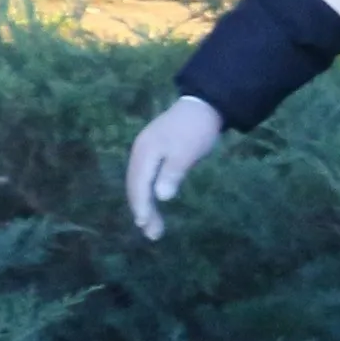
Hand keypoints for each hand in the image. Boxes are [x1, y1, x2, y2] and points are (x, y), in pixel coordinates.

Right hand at [124, 95, 227, 240]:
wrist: (203, 105)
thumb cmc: (197, 130)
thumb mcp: (188, 152)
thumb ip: (173, 173)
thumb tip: (160, 196)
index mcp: (145, 152)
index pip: (139, 185)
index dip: (142, 206)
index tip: (146, 225)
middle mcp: (140, 152)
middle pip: (136, 186)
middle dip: (142, 211)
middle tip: (153, 234)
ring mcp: (145, 152)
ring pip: (140, 183)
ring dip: (145, 204)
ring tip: (152, 226)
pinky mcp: (154, 152)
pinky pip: (146, 176)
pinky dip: (149, 192)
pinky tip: (154, 203)